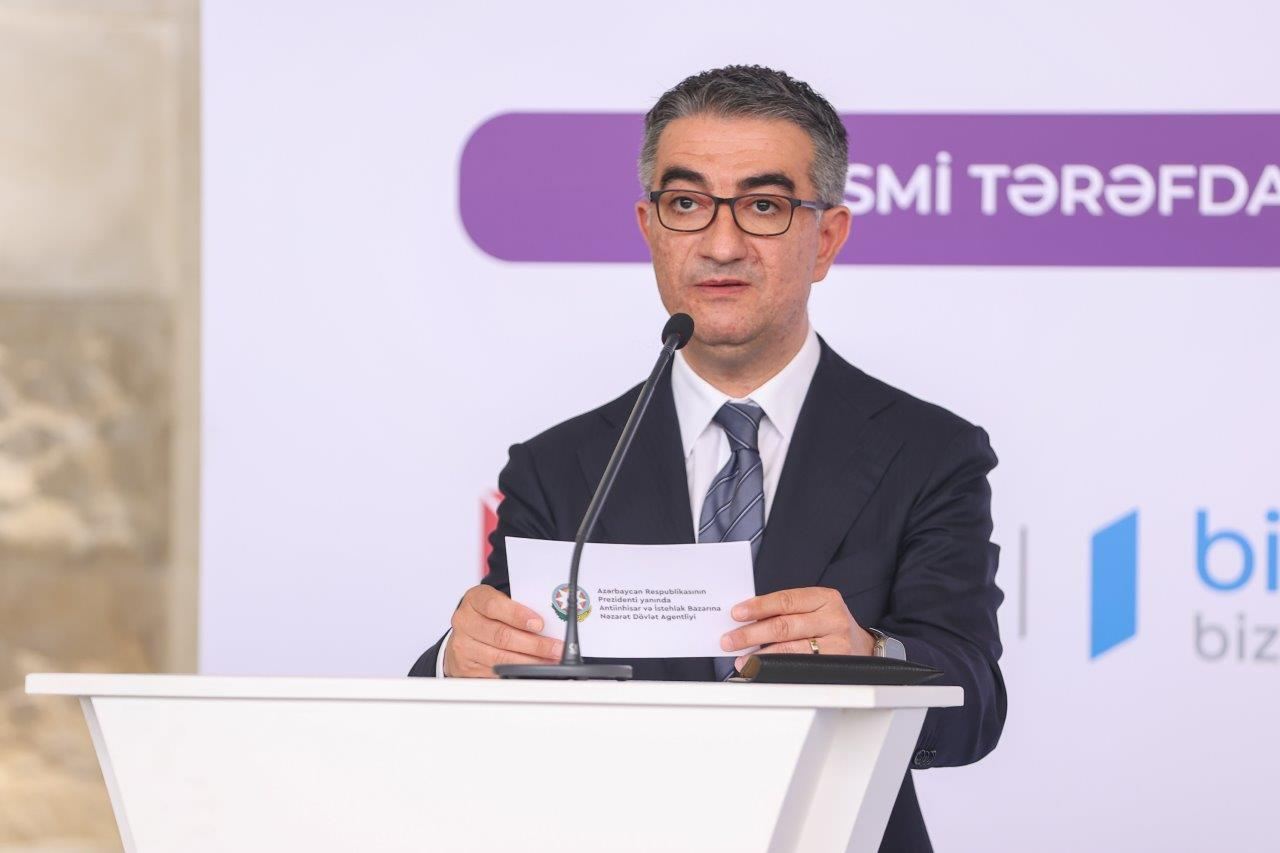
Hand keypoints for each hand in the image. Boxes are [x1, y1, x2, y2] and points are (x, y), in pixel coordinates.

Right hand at [444, 584, 563, 676]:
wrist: (466, 632)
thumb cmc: (488, 614)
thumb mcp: (500, 602)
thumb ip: (520, 607)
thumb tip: (551, 621)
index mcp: (474, 600)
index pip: (494, 605)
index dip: (518, 615)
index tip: (539, 624)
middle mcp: (465, 622)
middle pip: (501, 636)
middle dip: (534, 644)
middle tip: (556, 648)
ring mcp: (464, 646)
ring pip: (500, 658)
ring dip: (529, 662)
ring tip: (549, 661)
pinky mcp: (466, 667)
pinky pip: (495, 673)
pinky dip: (516, 673)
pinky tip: (531, 671)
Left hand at [720, 586, 873, 670]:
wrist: (862, 646)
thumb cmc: (828, 625)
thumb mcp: (813, 609)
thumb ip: (785, 610)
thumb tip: (746, 617)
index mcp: (824, 597)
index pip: (786, 600)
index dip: (759, 606)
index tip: (737, 613)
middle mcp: (833, 618)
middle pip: (785, 625)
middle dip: (752, 633)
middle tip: (729, 639)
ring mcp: (837, 642)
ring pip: (791, 648)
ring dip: (760, 654)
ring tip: (741, 658)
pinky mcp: (835, 664)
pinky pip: (800, 666)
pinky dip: (776, 667)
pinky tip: (761, 667)